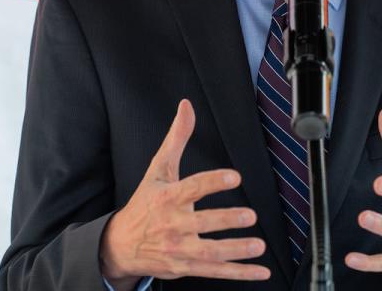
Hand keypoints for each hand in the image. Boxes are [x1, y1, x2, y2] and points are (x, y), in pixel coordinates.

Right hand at [100, 100, 270, 288]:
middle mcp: (173, 225)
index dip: (213, 182)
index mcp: (168, 198)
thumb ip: (177, 138)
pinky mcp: (186, 267)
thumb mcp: (158, 169)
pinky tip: (260, 271)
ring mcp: (180, 249)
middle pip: (202, 223)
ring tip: (257, 245)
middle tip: (250, 216)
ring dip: (236, 250)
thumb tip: (186, 107)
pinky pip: (215, 271)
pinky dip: (239, 273)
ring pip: (211, 252)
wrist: (121, 244)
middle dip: (226, 220)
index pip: (192, 188)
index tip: (234, 177)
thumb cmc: (145, 204)